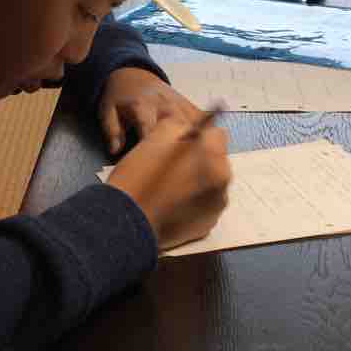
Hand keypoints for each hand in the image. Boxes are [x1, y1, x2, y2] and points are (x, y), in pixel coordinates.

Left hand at [98, 67, 201, 156]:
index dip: (155, 147)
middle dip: (184, 146)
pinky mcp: (187, 103)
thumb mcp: (107, 110)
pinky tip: (210, 147)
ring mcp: (178, 102)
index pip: (151, 128)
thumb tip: (116, 151)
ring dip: (199, 140)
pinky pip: (201, 118)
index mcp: (142, 106)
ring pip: (194, 123)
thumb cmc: (119, 97)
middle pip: (179, 126)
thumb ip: (112, 131)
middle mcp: (164, 103)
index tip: (159, 165)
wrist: (133, 74)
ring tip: (205, 161)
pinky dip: (207, 131)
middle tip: (188, 167)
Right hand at [107, 110, 230, 251]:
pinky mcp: (206, 226)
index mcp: (214, 158)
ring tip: (171, 186)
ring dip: (198, 180)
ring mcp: (216, 208)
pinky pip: (204, 205)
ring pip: (211, 183)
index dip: (199, 134)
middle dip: (201, 158)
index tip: (181, 142)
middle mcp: (223, 184)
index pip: (217, 134)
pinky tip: (172, 203)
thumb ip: (179, 124)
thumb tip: (189, 125)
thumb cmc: (140, 176)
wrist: (126, 221)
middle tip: (173, 164)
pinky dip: (194, 202)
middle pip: (216, 160)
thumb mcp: (156, 136)